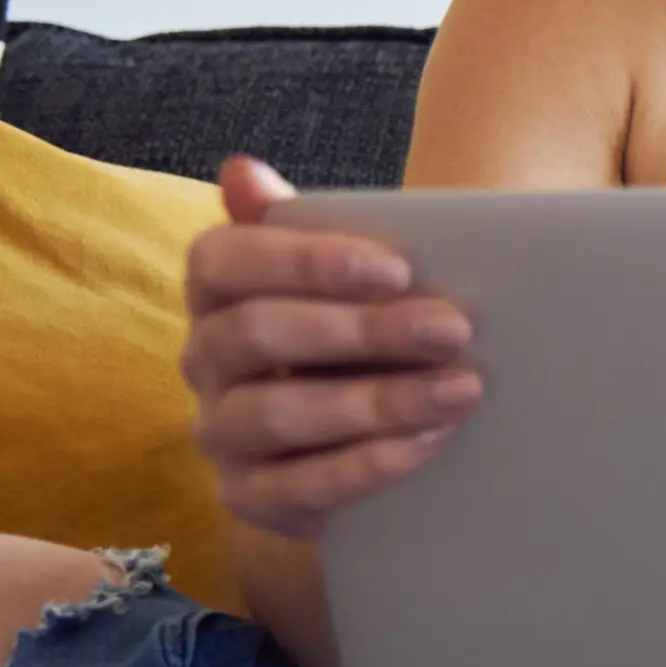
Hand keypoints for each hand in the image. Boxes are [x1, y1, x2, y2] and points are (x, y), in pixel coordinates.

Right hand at [181, 157, 480, 537]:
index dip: (306, 260)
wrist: (366, 420)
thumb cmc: (362, 325)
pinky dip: (365, 467)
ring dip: (376, 403)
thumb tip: (242, 170)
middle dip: (364, 331)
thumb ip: (309, 222)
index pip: (225, 260)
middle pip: (259, 335)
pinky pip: (296, 489)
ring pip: (279, 414)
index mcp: (218, 287)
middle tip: (454, 328)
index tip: (397, 267)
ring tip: (460, 391)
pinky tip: (426, 444)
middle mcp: (205, 358)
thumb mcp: (351, 272)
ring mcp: (221, 431)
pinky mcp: (250, 495)